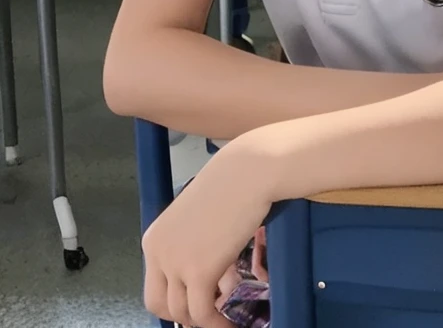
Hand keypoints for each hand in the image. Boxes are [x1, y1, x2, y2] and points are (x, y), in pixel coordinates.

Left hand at [142, 144, 271, 327]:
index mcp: (153, 239)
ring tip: (226, 319)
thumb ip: (191, 246)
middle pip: (159, 306)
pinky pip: (203, 313)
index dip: (176, 302)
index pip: (154, 288)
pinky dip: (217, 324)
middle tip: (209, 315)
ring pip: (182, 314)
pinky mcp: (199, 271)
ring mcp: (176, 262)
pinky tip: (231, 322)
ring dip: (205, 321)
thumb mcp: (198, 220)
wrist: (245, 173)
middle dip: (184, 316)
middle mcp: (157, 252)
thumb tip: (205, 275)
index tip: (197, 305)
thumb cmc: (228, 187)